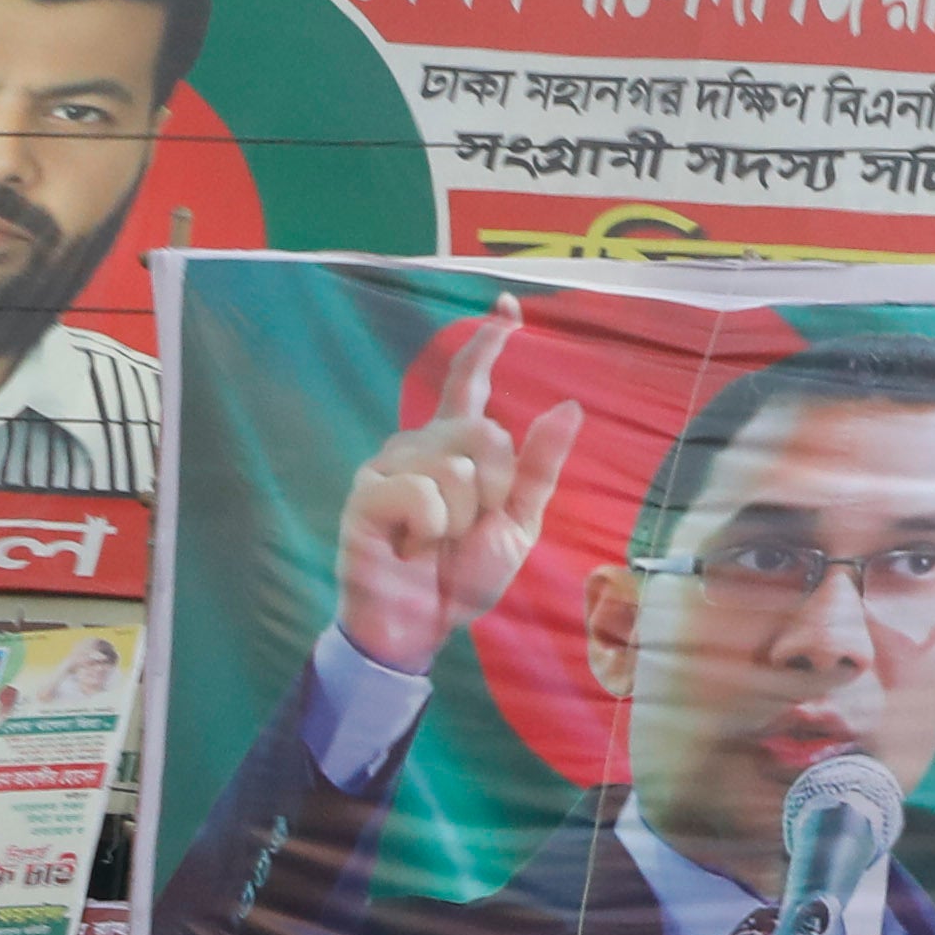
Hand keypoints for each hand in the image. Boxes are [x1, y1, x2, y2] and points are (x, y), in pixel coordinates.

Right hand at [336, 306, 587, 677]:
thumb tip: (568, 406)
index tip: (510, 307)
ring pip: (458, 469)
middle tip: (467, 529)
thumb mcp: (518, 525)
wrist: (421, 626)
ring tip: (435, 543)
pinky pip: (424, 495)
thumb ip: (540, 468)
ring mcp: (387, 465)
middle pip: (485, 433)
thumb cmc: (463, 576)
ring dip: (462, 520)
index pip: (470, 385)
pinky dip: (431, 530)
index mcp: (454, 449)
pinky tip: (410, 547)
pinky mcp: (366, 493)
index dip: (489, 345)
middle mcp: (418, 445)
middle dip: (495, 491)